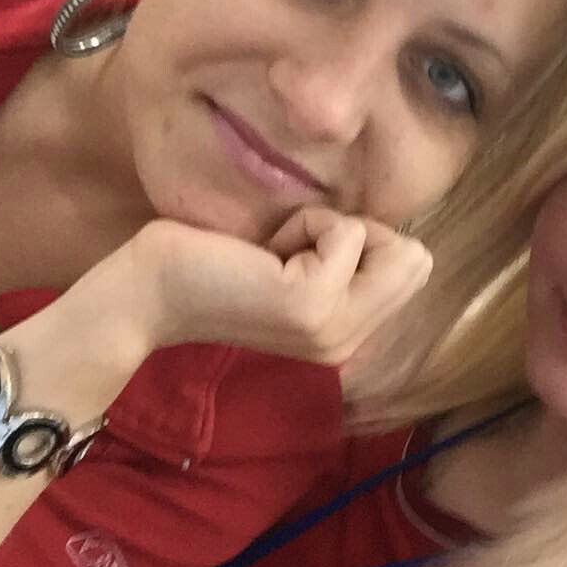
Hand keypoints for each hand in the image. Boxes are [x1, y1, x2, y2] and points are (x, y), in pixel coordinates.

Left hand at [121, 209, 432, 364]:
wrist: (150, 292)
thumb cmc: (216, 266)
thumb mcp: (303, 270)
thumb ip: (351, 267)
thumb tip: (394, 233)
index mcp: (350, 337)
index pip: (416, 269)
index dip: (368, 241)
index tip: (306, 254)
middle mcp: (350, 343)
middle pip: (417, 258)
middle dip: (361, 231)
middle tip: (297, 250)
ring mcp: (333, 328)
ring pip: (390, 243)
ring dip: (332, 227)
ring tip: (280, 253)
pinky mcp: (311, 303)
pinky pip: (347, 231)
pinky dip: (308, 223)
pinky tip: (264, 253)